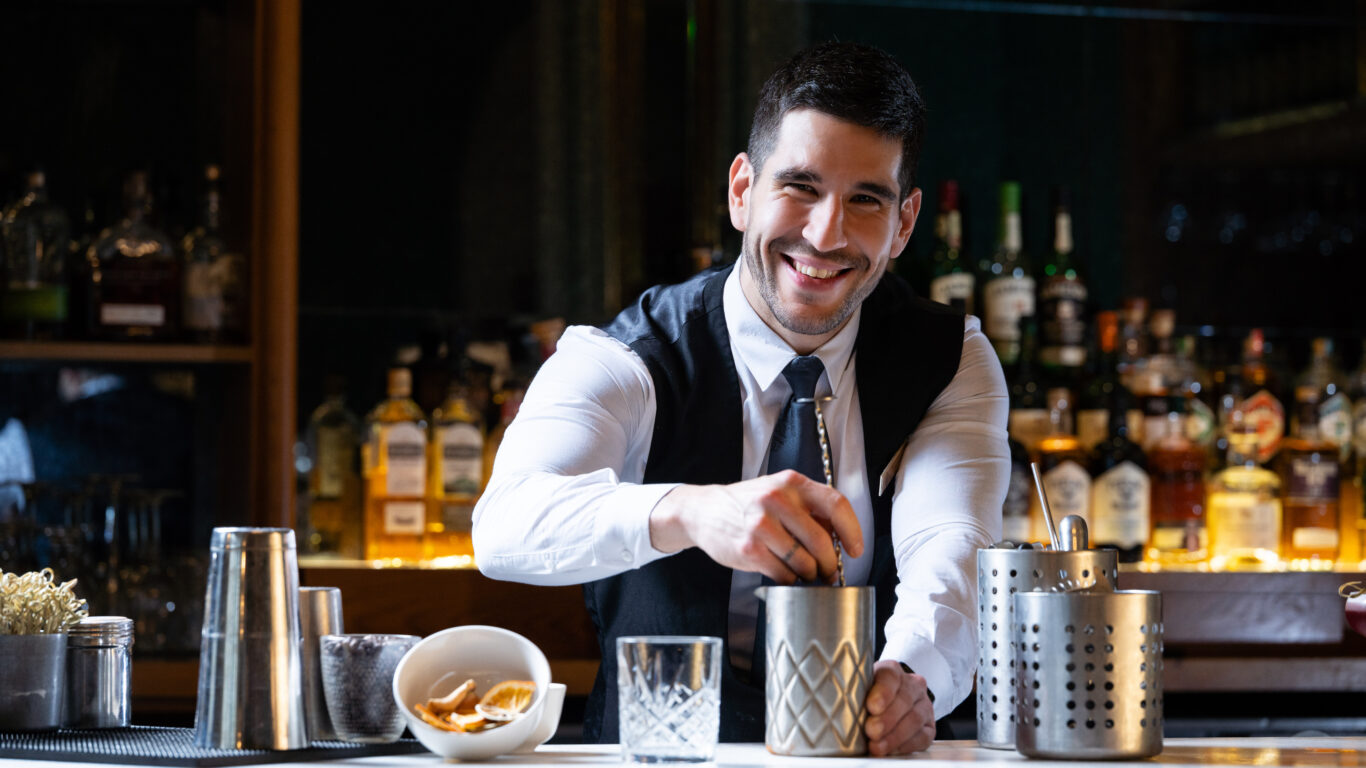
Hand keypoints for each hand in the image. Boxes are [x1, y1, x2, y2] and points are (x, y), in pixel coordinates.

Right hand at [648, 470, 862, 582]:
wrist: (703, 511)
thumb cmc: (747, 503)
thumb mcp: (778, 491)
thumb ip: (809, 508)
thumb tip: (841, 537)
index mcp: (791, 483)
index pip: (836, 504)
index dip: (852, 531)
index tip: (855, 550)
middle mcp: (776, 500)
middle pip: (821, 541)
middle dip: (830, 564)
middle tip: (829, 572)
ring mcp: (761, 526)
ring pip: (804, 562)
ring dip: (810, 574)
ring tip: (805, 573)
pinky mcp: (749, 550)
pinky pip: (784, 575)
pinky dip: (790, 580)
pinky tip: (785, 573)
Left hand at [863, 660, 934, 754]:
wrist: (890, 701)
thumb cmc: (869, 695)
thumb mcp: (860, 688)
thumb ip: (854, 693)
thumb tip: (841, 708)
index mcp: (892, 671)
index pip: (890, 676)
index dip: (883, 692)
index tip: (872, 706)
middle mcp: (912, 685)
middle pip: (904, 699)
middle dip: (887, 719)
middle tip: (872, 731)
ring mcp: (924, 705)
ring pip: (914, 719)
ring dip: (895, 735)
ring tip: (878, 746)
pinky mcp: (929, 726)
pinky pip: (922, 736)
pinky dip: (906, 745)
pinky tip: (891, 750)